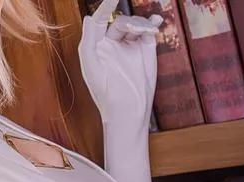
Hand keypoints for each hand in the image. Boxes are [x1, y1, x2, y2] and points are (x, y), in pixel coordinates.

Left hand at [78, 1, 160, 130]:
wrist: (128, 109)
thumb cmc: (104, 89)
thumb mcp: (90, 64)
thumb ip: (88, 39)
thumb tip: (87, 16)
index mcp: (97, 45)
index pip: (99, 20)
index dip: (106, 7)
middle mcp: (113, 43)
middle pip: (121, 22)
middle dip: (130, 23)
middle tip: (136, 30)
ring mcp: (130, 45)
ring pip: (136, 25)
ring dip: (142, 25)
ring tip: (148, 32)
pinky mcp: (145, 50)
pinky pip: (148, 31)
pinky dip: (152, 24)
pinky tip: (156, 22)